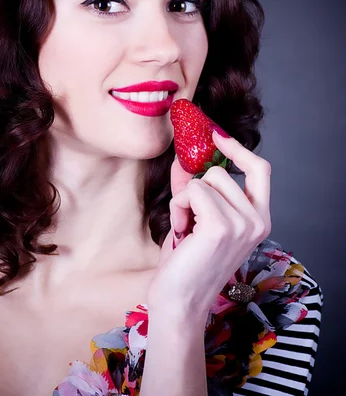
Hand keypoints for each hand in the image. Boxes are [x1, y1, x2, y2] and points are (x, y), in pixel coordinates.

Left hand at [146, 129, 271, 321]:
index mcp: (259, 219)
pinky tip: (181, 230)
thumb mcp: (198, 218)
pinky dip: (179, 206)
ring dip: (186, 199)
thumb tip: (187, 157)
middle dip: (197, 187)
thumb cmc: (187, 264)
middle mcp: (257, 221)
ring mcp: (242, 224)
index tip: (216, 137)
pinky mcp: (221, 227)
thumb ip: (198, 188)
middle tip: (189, 215)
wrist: (179, 303)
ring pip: (206, 180)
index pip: (261, 169)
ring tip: (186, 228)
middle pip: (222, 172)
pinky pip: (192, 191)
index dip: (238, 149)